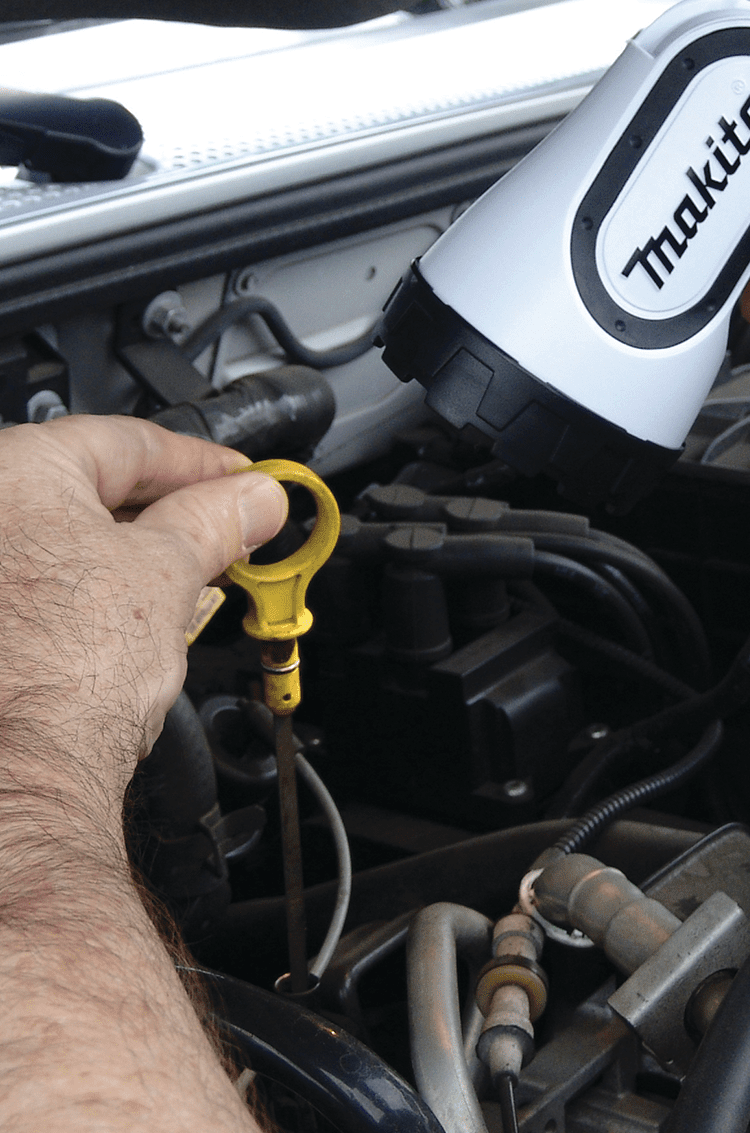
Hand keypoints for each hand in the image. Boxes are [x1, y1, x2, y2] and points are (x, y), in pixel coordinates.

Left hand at [0, 416, 286, 818]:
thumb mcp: (167, 575)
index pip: (125, 441)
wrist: (11, 782)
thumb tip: (253, 498)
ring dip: (120, 557)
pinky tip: (114, 626)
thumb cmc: (60, 676)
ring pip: (53, 544)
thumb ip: (214, 521)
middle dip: (162, 512)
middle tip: (225, 532)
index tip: (241, 481)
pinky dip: (74, 597)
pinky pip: (26, 591)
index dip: (200, 463)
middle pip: (83, 489)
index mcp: (10, 471)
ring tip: (180, 586)